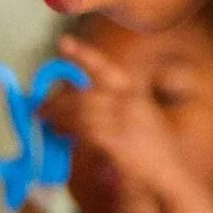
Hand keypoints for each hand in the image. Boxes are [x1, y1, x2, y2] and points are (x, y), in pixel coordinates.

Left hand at [40, 36, 194, 204]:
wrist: (171, 170)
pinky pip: (85, 130)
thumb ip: (116, 105)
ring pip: (80, 110)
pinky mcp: (118, 141)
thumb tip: (83, 101)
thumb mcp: (140, 115)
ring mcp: (124, 121)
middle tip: (40, 105)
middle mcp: (129, 102)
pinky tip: (59, 132)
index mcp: (134, 92)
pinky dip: (68, 129)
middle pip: (84, 93)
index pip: (105, 68)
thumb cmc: (154, 146)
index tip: (62, 42)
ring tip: (45, 119)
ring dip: (58, 114)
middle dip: (58, 98)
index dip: (83, 54)